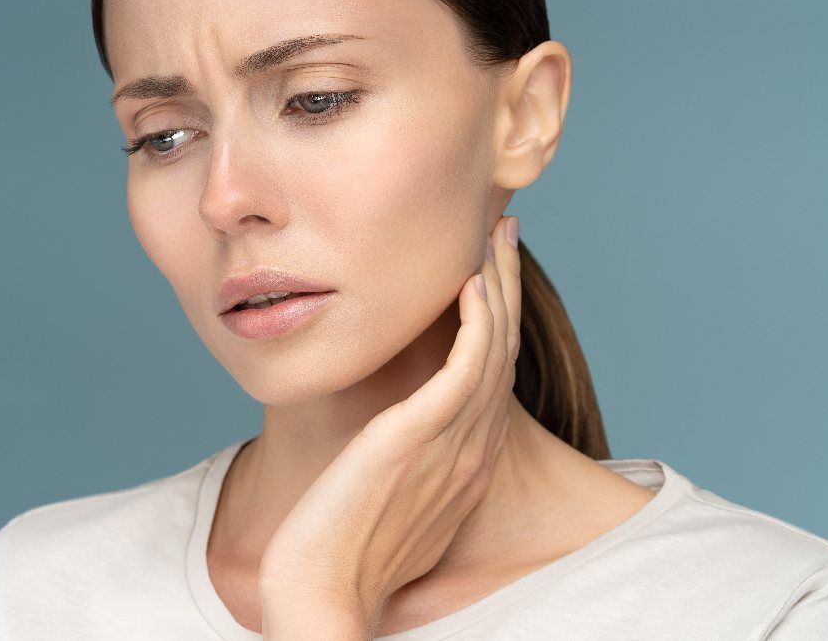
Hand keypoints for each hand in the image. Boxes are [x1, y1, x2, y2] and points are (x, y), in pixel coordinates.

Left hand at [258, 215, 522, 638]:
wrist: (323, 593)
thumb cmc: (342, 552)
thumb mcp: (388, 498)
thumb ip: (404, 462)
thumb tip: (389, 436)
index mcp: (467, 463)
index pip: (492, 374)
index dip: (498, 318)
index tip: (489, 274)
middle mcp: (472, 451)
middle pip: (502, 350)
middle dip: (505, 286)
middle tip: (501, 234)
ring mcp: (452, 445)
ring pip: (491, 348)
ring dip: (496, 286)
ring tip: (491, 237)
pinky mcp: (420, 437)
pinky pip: (466, 367)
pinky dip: (476, 321)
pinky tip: (472, 282)